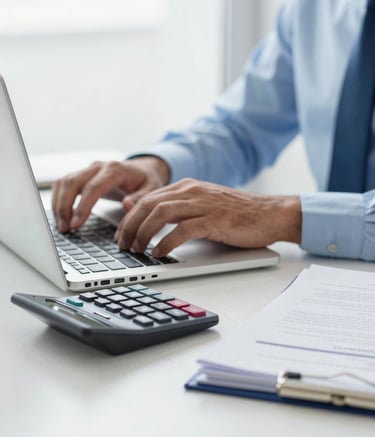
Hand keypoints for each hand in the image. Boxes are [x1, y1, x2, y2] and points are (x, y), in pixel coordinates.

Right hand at [52, 156, 169, 231]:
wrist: (144, 169)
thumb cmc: (147, 180)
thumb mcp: (151, 189)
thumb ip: (140, 198)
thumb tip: (126, 205)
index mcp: (115, 170)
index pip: (93, 187)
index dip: (82, 206)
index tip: (76, 224)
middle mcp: (98, 166)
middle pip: (72, 182)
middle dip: (65, 206)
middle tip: (65, 228)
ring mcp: (88, 169)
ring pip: (64, 182)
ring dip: (59, 204)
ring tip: (62, 226)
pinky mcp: (82, 175)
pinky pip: (63, 184)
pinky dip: (58, 199)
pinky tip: (60, 215)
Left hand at [114, 178, 301, 256]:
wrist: (270, 213)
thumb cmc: (237, 214)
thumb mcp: (203, 205)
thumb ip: (180, 209)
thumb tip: (152, 220)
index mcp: (187, 186)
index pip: (148, 198)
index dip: (130, 217)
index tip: (122, 234)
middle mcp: (192, 191)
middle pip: (149, 204)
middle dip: (130, 226)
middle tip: (123, 245)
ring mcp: (203, 203)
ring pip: (161, 214)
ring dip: (143, 233)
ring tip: (136, 249)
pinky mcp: (214, 219)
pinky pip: (182, 229)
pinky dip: (166, 242)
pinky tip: (158, 253)